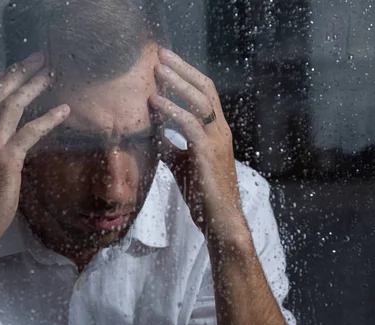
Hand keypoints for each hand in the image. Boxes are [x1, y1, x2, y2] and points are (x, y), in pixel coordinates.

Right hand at [0, 52, 69, 248]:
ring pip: (12, 105)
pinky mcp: (4, 160)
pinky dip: (48, 118)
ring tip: (52, 73)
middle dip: (21, 71)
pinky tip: (64, 110)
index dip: (6, 77)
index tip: (22, 65)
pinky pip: (29, 132)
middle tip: (41, 56)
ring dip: (34, 86)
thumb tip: (9, 138)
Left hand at [150, 48, 246, 237]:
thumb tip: (153, 133)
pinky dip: (170, 111)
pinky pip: (189, 124)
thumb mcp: (182, 163)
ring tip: (156, 70)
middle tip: (161, 54)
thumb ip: (170, 146)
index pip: (205, 94)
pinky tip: (154, 102)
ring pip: (199, 101)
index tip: (167, 63)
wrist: (219, 219)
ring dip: (176, 82)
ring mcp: (217, 141)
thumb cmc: (202, 193)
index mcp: (217, 131)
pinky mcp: (207, 153)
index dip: (188, 75)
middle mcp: (220, 131)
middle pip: (205, 89)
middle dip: (182, 69)